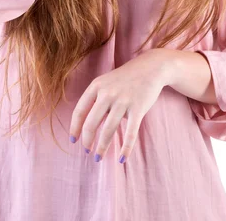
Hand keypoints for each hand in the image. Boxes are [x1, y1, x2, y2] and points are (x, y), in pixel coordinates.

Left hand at [69, 48, 168, 163]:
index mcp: (96, 86)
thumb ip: (96, 99)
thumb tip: (88, 127)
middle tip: (87, 151)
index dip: (74, 128)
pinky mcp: (138, 108)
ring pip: (108, 130)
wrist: (151, 67)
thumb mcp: (106, 82)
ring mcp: (123, 100)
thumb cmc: (126, 78)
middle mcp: (107, 93)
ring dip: (102, 147)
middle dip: (87, 141)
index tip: (74, 141)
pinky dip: (126, 148)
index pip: (79, 111)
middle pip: (91, 123)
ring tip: (98, 157)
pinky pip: (130, 133)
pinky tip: (122, 158)